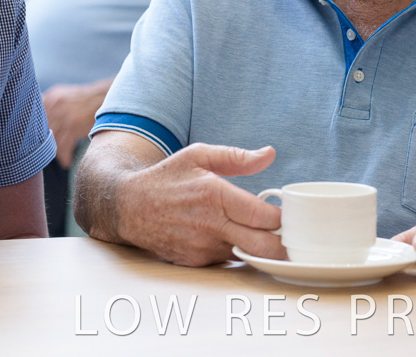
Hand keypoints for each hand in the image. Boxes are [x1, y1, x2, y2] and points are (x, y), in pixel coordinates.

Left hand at [42, 78, 110, 167]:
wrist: (107, 98)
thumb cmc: (86, 102)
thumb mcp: (65, 97)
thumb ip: (51, 107)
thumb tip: (37, 126)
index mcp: (51, 96)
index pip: (34, 119)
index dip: (35, 134)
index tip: (37, 144)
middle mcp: (54, 103)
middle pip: (41, 131)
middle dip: (44, 145)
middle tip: (47, 155)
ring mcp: (64, 114)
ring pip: (52, 140)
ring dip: (56, 153)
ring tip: (61, 160)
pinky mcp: (73, 125)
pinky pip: (63, 146)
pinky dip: (65, 157)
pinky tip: (67, 162)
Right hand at [113, 143, 284, 266]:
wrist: (129, 207)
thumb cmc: (167, 178)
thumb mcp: (199, 155)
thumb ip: (237, 157)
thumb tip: (269, 154)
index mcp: (215, 195)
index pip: (265, 217)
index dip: (282, 218)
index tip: (286, 212)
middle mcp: (211, 225)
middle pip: (264, 247)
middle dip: (281, 242)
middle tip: (283, 231)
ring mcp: (203, 247)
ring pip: (247, 256)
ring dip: (257, 246)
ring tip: (255, 230)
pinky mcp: (196, 261)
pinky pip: (227, 259)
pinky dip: (233, 249)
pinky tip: (227, 235)